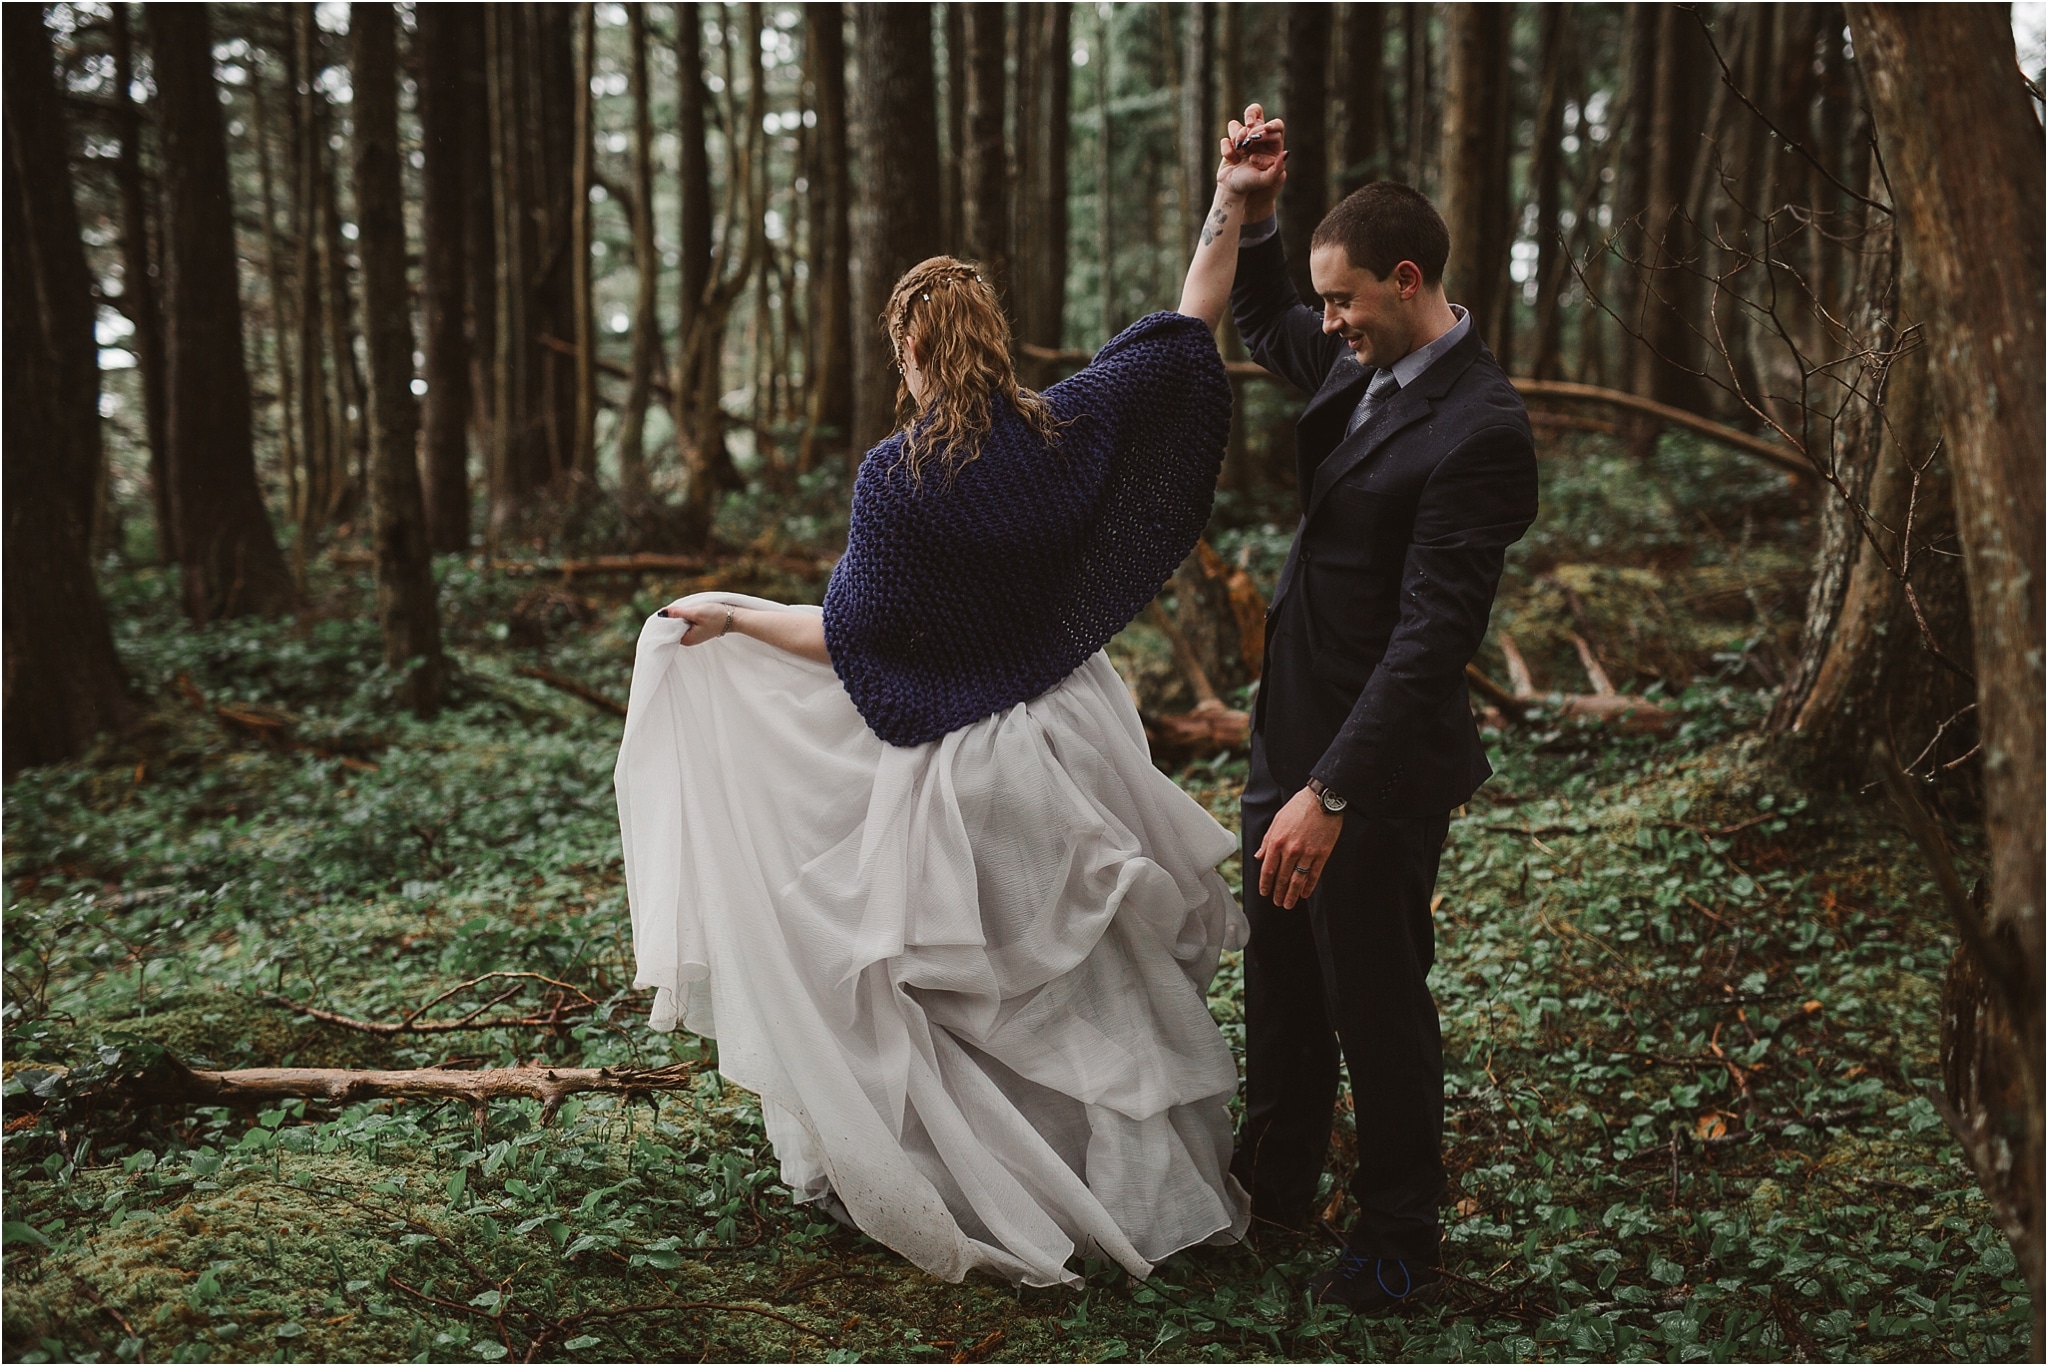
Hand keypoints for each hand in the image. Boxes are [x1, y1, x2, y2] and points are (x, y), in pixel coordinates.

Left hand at [660, 599, 734, 645]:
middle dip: (674, 616)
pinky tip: (692, 612)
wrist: (734, 618)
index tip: (671, 609)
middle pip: (673, 626)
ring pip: (680, 623)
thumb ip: (677, 613)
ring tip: (689, 609)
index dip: (667, 618)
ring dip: (681, 615)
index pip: (668, 629)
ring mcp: (693, 635)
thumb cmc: (716, 616)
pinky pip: (686, 623)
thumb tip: (661, 613)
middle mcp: (688, 640)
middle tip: (682, 608)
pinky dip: (686, 616)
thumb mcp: (695, 612)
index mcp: (686, 640)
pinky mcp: (697, 630)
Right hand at [1218, 103, 1285, 216]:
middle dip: (1252, 129)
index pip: (1276, 126)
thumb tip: (1286, 153)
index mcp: (1273, 144)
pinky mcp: (1229, 145)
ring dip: (1238, 135)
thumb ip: (1278, 168)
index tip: (1264, 131)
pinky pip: (1226, 139)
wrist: (1232, 191)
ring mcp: (1243, 140)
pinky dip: (1228, 150)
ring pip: (1237, 125)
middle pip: (1256, 118)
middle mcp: (1258, 139)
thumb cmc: (1252, 185)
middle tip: (1248, 142)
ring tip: (1240, 149)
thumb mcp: (1266, 179)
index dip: (1271, 126)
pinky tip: (1233, 161)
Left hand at [1254, 787, 1342, 909]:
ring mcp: (1307, 852)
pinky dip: (1309, 886)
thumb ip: (1267, 841)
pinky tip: (1305, 893)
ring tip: (1289, 904)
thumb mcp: (1277, 821)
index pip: (1268, 869)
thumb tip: (1259, 857)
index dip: (1265, 884)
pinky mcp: (1322, 853)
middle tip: (1277, 903)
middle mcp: (1290, 849)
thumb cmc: (1298, 808)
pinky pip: (1314, 874)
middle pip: (1282, 878)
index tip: (1264, 893)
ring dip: (1292, 895)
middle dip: (1279, 893)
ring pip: (1297, 880)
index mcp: (1277, 841)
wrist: (1321, 799)